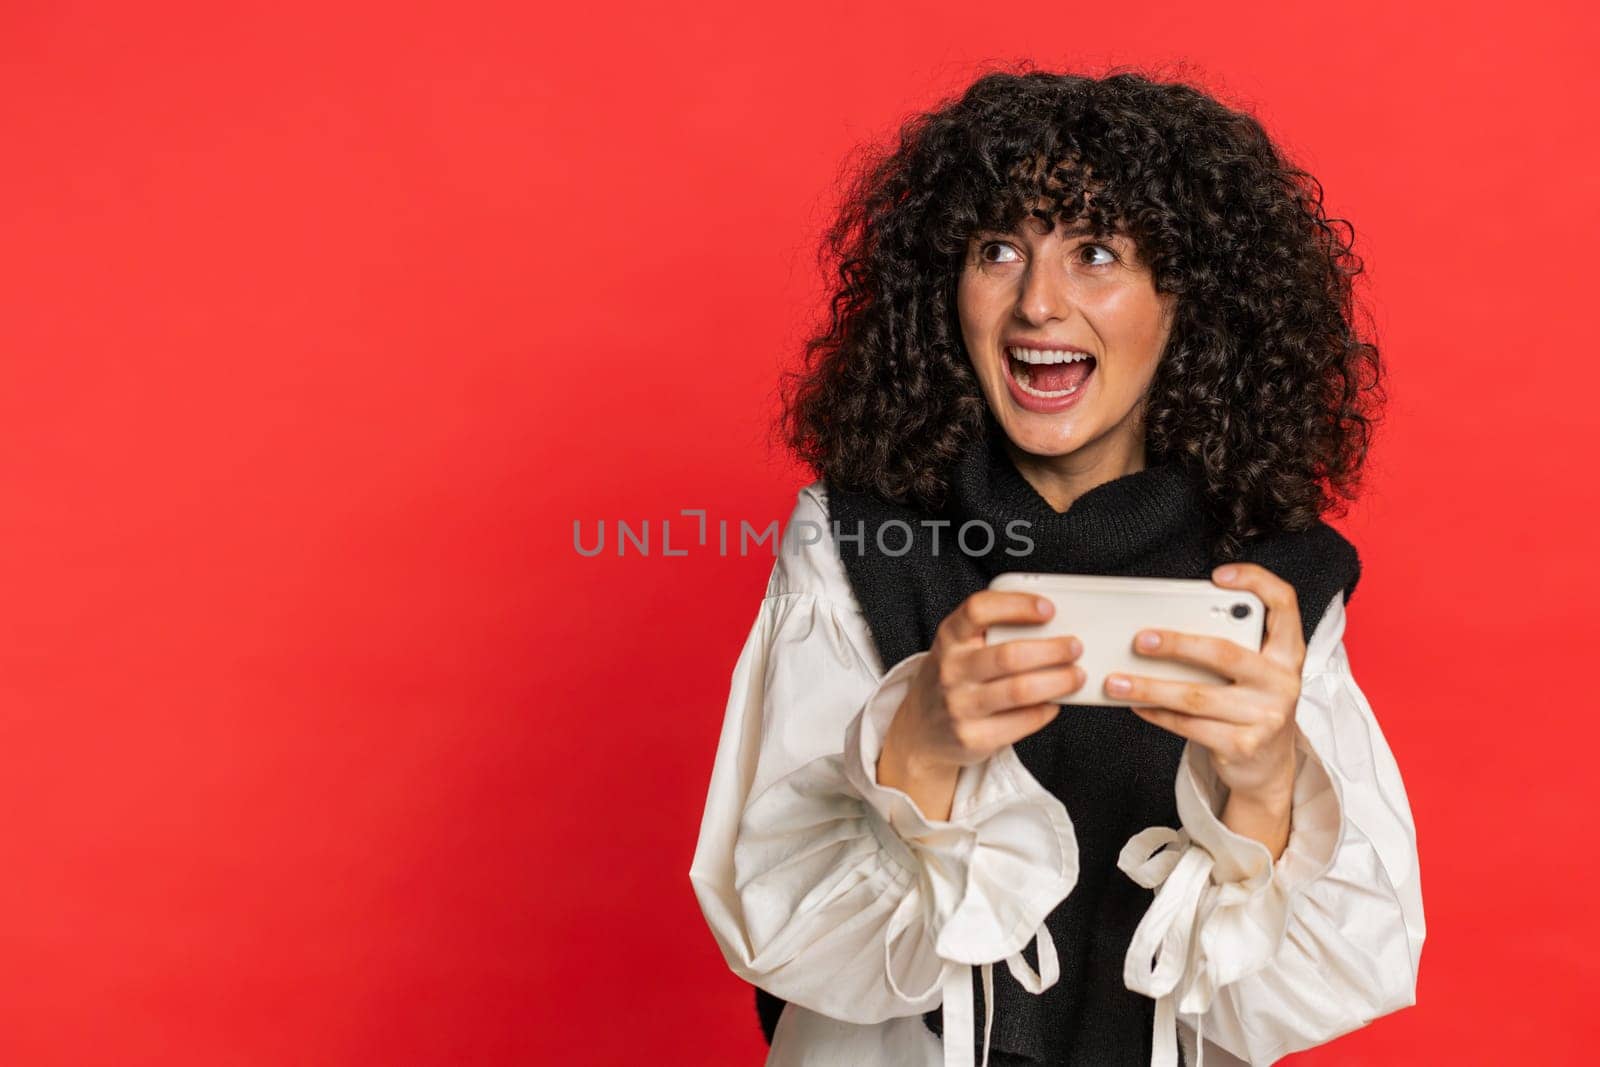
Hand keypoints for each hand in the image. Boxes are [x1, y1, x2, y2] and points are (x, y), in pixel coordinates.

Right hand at [885, 589, 1084, 777]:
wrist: (920, 731)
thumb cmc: (953, 679)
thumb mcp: (958, 647)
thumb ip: (992, 633)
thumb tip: (1051, 628)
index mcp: (949, 638)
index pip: (979, 610)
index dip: (1017, 605)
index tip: (1048, 608)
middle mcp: (950, 670)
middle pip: (1009, 655)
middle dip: (1052, 650)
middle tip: (1075, 647)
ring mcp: (959, 706)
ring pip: (1021, 691)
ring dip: (1058, 682)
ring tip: (1076, 675)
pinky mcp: (973, 738)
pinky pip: (1022, 722)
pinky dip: (1046, 710)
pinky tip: (1054, 703)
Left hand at [1103, 563, 1304, 806]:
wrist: (1268, 766)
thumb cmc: (1251, 705)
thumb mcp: (1254, 672)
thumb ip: (1230, 645)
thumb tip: (1167, 626)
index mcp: (1286, 653)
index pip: (1283, 604)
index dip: (1256, 582)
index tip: (1218, 575)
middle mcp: (1281, 682)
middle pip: (1223, 653)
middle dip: (1176, 644)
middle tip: (1139, 639)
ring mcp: (1266, 716)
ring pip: (1197, 696)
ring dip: (1150, 687)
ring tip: (1117, 681)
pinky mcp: (1244, 745)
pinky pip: (1189, 725)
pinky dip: (1158, 713)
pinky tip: (1137, 705)